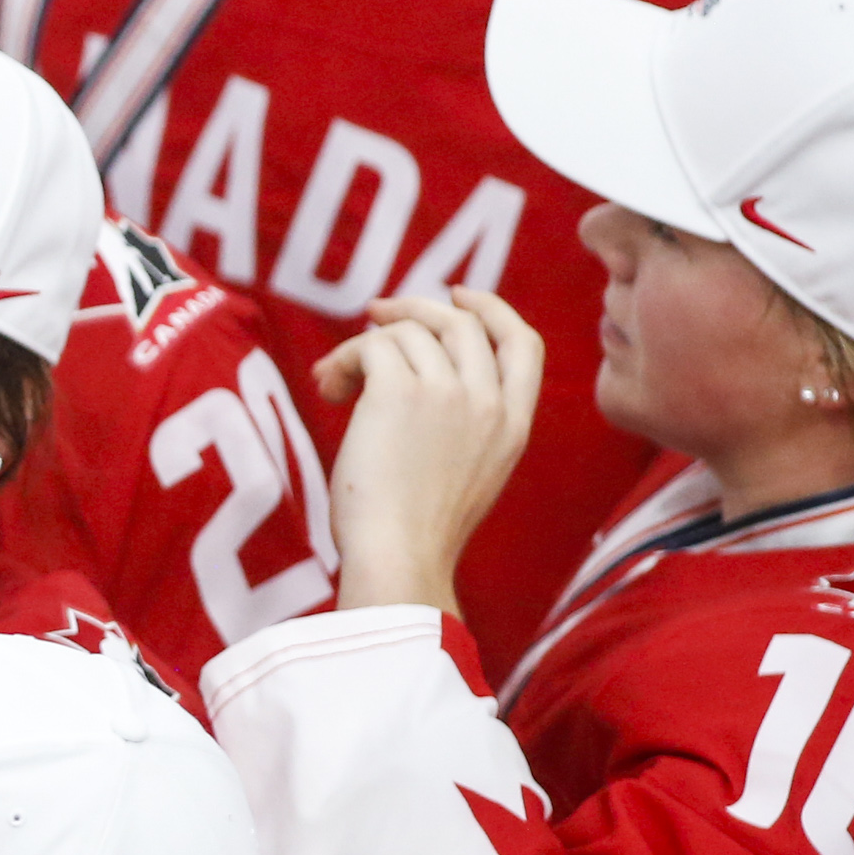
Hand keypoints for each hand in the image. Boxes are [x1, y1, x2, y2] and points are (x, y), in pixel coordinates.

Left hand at [314, 288, 542, 616]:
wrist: (399, 559)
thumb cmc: (417, 534)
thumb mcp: (469, 475)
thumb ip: (465, 426)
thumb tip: (416, 371)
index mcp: (515, 426)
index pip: (524, 343)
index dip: (492, 309)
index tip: (458, 295)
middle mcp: (489, 402)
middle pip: (460, 323)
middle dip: (414, 310)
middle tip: (375, 315)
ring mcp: (449, 393)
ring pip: (406, 333)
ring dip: (364, 347)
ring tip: (335, 383)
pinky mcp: (400, 391)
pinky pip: (371, 346)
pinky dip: (344, 359)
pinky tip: (329, 388)